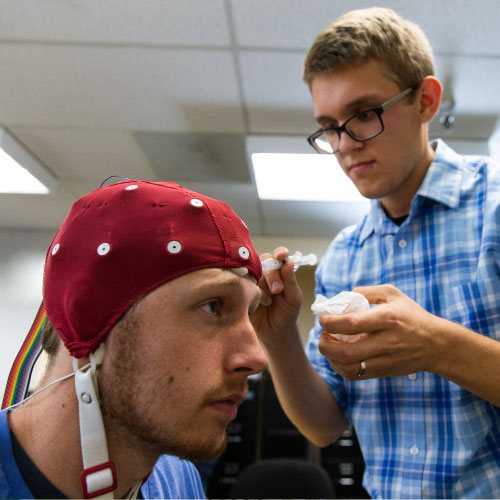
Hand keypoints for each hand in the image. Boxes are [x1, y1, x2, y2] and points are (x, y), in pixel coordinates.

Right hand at [251, 247, 302, 346]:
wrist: (274, 332)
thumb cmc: (286, 313)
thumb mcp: (294, 298)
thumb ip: (291, 281)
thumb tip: (289, 262)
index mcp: (280, 271)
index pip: (278, 256)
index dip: (280, 253)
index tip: (282, 255)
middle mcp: (265, 272)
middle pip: (264, 262)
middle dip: (272, 275)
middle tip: (278, 290)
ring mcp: (253, 280)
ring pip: (254, 272)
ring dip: (263, 287)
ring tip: (269, 302)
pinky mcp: (242, 289)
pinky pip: (243, 284)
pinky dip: (252, 293)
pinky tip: (258, 304)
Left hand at [317, 284, 443, 379]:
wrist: (437, 344)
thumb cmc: (411, 315)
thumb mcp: (392, 294)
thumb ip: (365, 291)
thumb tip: (342, 298)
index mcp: (388, 319)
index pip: (352, 324)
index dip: (331, 322)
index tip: (324, 318)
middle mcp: (387, 342)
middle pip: (347, 352)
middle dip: (325, 344)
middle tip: (321, 334)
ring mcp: (386, 360)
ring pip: (349, 368)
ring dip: (330, 358)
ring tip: (327, 345)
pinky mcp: (384, 372)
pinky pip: (355, 375)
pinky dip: (339, 366)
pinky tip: (337, 355)